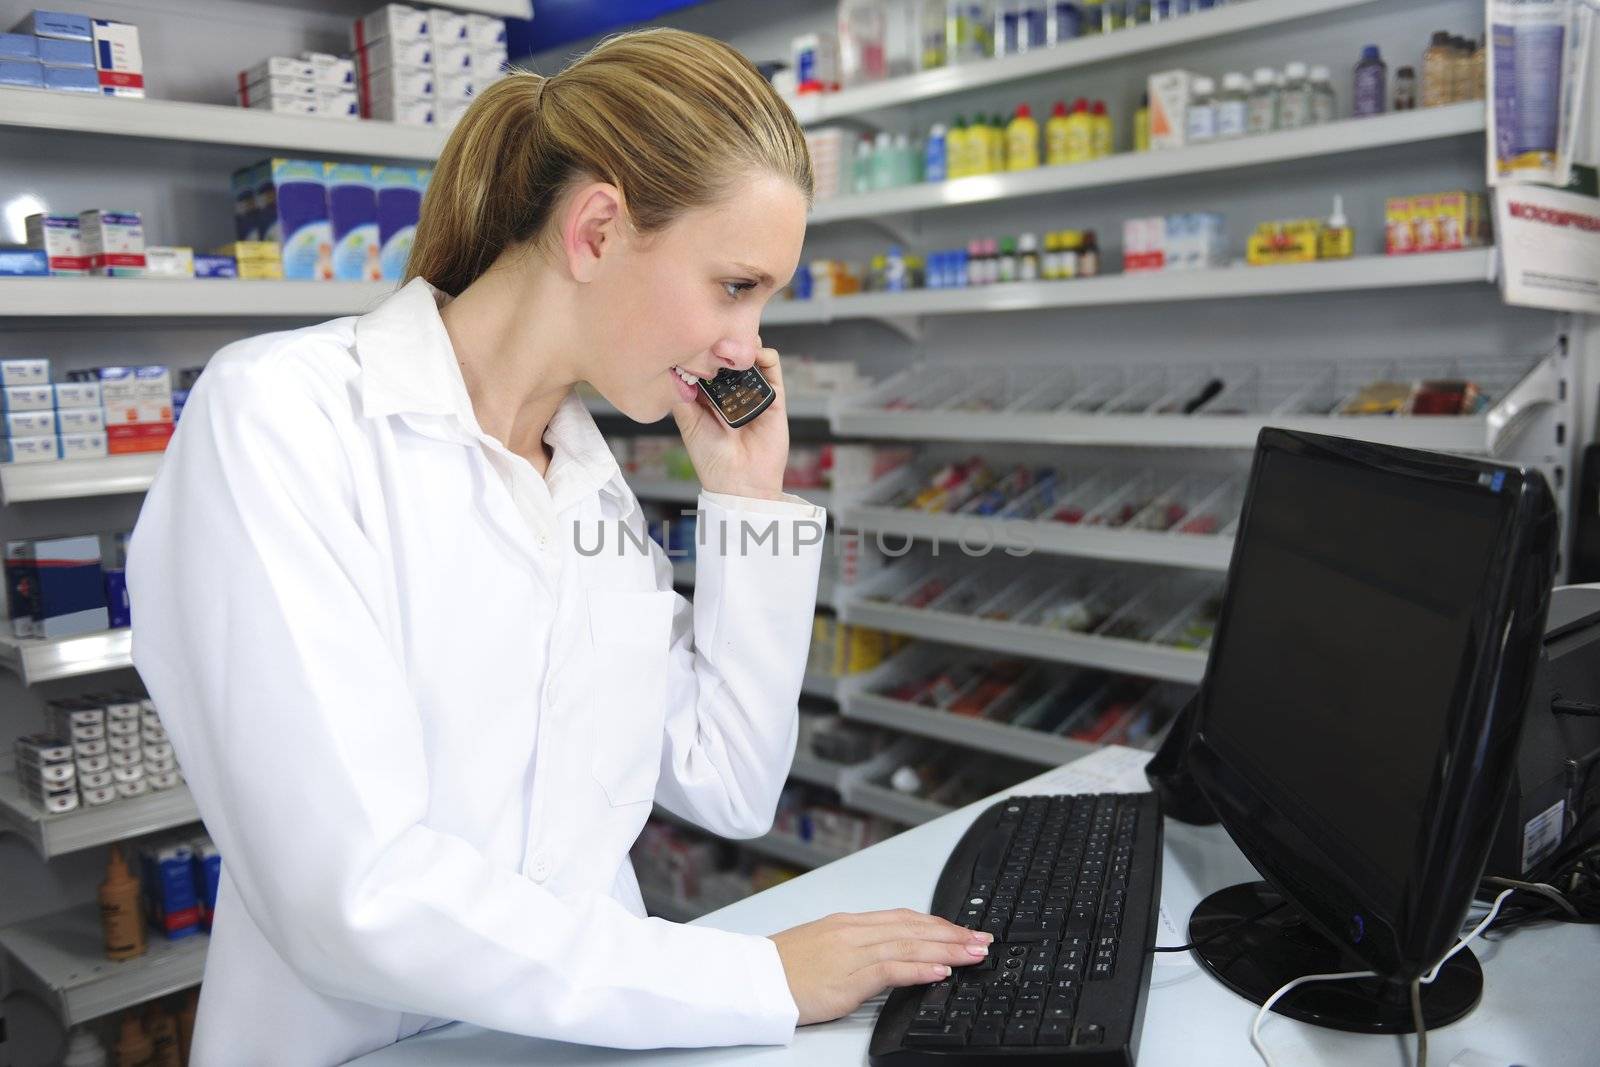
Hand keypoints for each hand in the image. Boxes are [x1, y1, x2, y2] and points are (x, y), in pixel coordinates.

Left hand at [671, 347, 788, 500]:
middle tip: (713, 333)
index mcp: (709, 396)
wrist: (739, 483)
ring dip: (742, 345)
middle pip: (729, 356)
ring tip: (731, 343)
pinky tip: (753, 354)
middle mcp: (731, 391)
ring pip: (750, 356)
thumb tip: (673, 366)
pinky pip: (772, 368)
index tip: (693, 336)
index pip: (706, 362)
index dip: (702, 347)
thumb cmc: (712, 459)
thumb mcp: (688, 423)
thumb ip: (681, 396)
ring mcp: (752, 391)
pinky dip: (765, 355)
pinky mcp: (774, 396)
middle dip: (722, 341)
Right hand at [768, 908, 994, 1025]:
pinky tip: (941, 970)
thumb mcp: (822, 948)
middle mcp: (853, 932)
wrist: (752, 979)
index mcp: (848, 923)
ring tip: (974, 953)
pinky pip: (891, 968)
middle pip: (914, 927)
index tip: (962, 930)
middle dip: (952, 933)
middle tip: (983, 939)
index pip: (903, 918)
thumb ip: (854, 948)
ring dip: (947, 949)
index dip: (937, 923)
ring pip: (910, 944)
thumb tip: (884, 955)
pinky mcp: (847, 977)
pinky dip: (920, 967)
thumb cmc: (780, 969)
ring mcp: (851, 952)